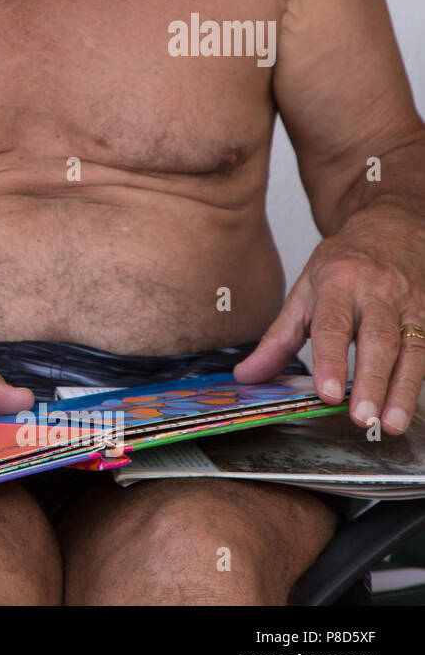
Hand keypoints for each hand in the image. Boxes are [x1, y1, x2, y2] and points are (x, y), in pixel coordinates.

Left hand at [234, 204, 424, 434]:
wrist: (390, 229)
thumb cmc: (342, 265)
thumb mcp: (302, 292)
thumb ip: (277, 338)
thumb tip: (247, 375)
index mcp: (338, 283)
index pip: (333, 325)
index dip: (330, 360)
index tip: (327, 393)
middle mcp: (377, 293)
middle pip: (378, 340)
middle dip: (371, 382)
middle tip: (362, 418)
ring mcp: (410, 304)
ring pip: (412, 349)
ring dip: (403, 391)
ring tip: (392, 424)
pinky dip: (419, 379)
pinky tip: (408, 406)